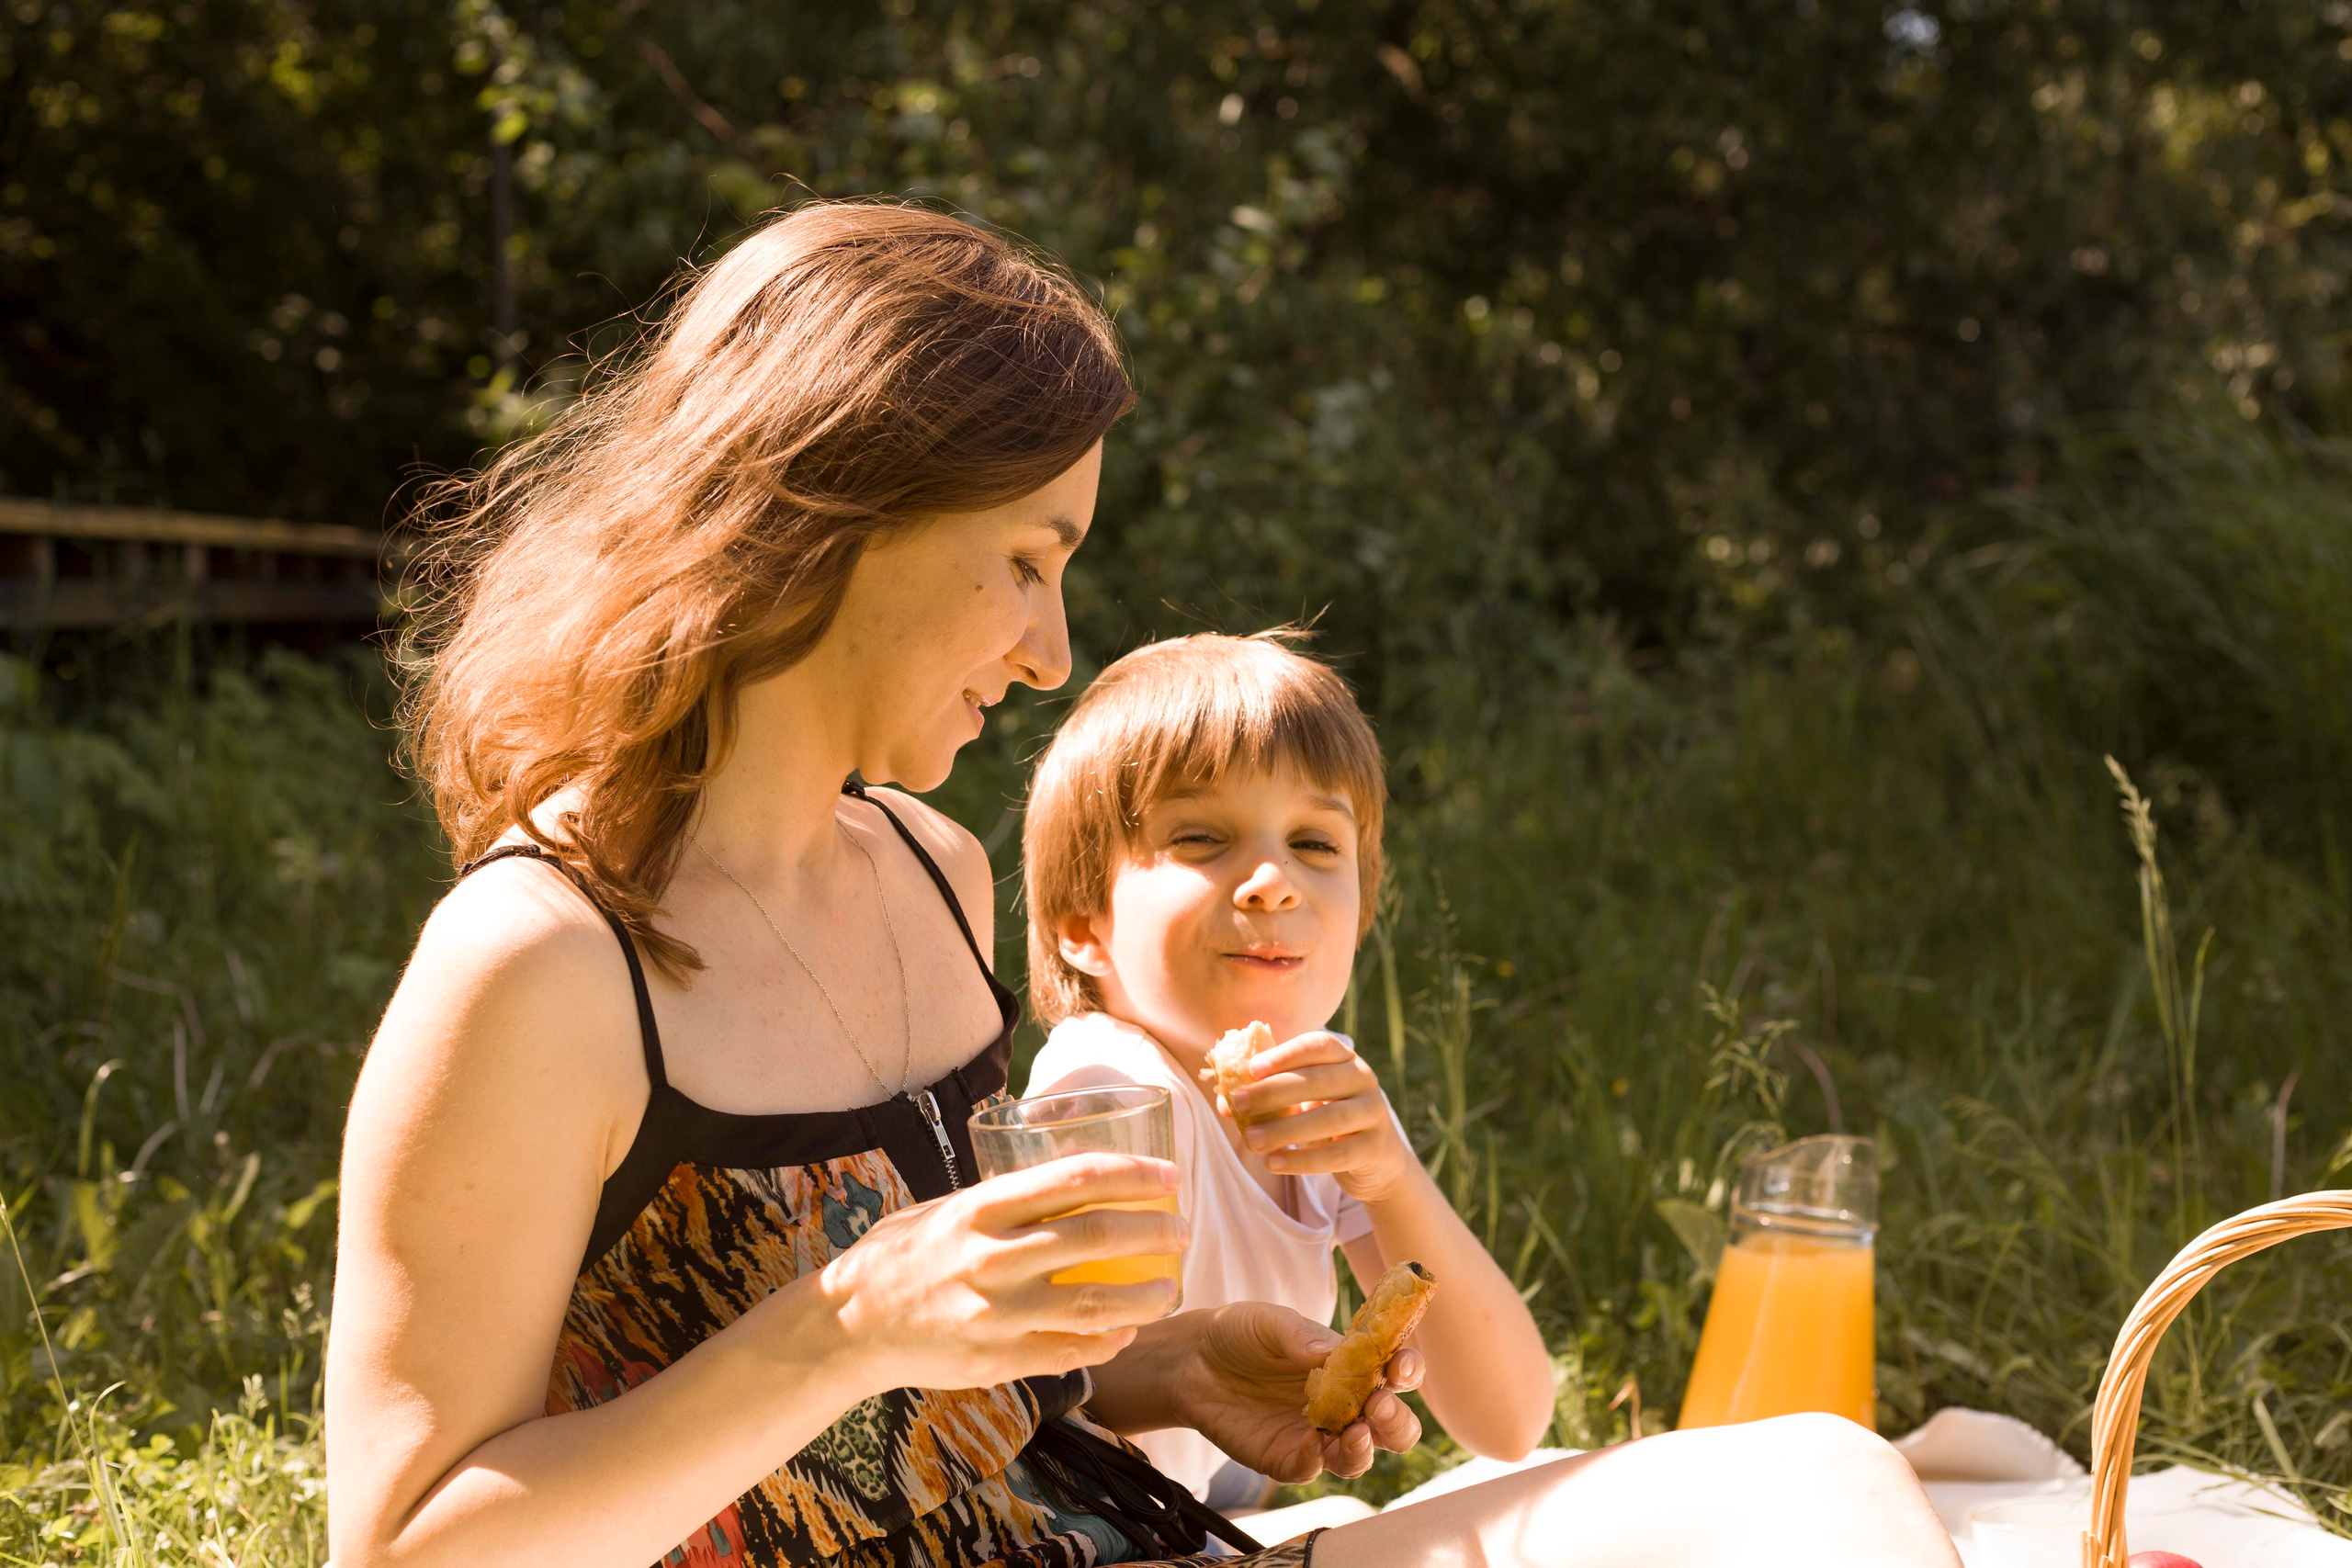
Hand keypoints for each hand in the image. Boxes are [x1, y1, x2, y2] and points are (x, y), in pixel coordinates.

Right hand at [813, 1153, 1185, 1397]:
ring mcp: (994, 1315)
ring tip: (1171, 1288)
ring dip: (1145, 1297)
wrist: (850, 1326)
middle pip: (1095, 1239)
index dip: (1133, 1174)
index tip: (1169, 1175)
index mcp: (980, 1209)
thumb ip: (1005, 1202)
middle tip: (1183, 1230)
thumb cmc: (901, 1254)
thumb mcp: (947, 1207)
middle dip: (1153, 1232)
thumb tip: (1073, 1186)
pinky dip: (1107, 1342)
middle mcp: (990, 1259)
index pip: (1074, 1180)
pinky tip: (1126, 1332)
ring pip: (1094, 1305)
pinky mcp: (995, 1361)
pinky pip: (1068, 1353)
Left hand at [1168, 1301, 1423, 1483]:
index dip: (1407, 1370)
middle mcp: (1345, 1404)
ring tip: (1355, 1432)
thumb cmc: (1241, 1334)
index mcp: (1352, 1364)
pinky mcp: (1288, 1458)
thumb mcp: (1269, 1323)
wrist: (1192, 1362)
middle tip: (1378, 1405)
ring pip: (1361, 1456)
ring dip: (1366, 1448)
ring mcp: (1319, 1434)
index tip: (1400, 1367)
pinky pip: (1313, 1468)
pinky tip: (1313, 1444)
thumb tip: (1334, 1352)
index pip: (1396, 1372)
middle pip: (1393, 1426)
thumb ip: (1302, 1336)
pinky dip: (1319, 1460)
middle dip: (1396, 1420)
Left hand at [1223, 1031, 1416, 1204]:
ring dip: (1286, 1130)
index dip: (1285, 1054)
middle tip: (1241, 1104)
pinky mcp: (1375, 1147)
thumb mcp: (1303, 1101)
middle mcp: (1363, 1079)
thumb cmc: (1328, 1119)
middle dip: (1275, 1092)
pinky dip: (1303, 1161)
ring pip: (1330, 1119)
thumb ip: (1270, 1098)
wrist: (1376, 1157)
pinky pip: (1337, 1154)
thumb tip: (1227, 1102)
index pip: (1317, 1046)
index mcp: (1344, 1058)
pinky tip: (1274, 1163)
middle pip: (1319, 1080)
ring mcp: (1374, 1112)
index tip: (1252, 1068)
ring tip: (1252, 1141)